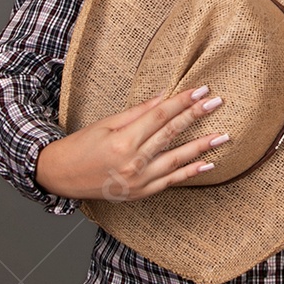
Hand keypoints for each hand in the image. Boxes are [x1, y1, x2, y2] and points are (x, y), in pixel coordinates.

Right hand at [35, 85, 227, 200]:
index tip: (201, 90)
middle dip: (196, 117)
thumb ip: (138, 112)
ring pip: (177, 160)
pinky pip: (171, 181)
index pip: (160, 116)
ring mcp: (138, 180)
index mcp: (122, 141)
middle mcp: (132, 162)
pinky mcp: (141, 193)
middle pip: (171, 134)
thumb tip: (165, 96)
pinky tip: (208, 164)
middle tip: (217, 102)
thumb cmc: (81, 147)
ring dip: (202, 146)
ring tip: (222, 136)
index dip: (182, 102)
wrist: (60, 178)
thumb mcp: (106, 124)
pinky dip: (190, 173)